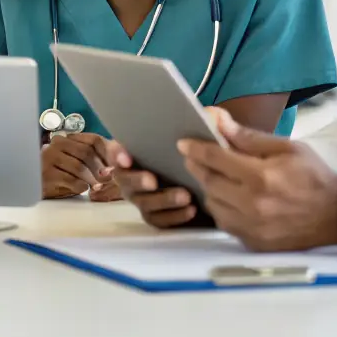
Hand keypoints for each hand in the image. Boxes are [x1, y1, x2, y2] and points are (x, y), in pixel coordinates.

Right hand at [42, 133, 117, 198]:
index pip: (93, 140)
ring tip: (97, 187)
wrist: (33, 186)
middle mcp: (56, 144)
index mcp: (67, 138)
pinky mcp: (45, 174)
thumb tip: (120, 163)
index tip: (120, 164)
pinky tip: (82, 189)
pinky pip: (70, 179)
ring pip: (78, 166)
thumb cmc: (59, 176)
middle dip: (101, 167)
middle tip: (109, 179)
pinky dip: (80, 186)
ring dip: (92, 179)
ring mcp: (49, 157)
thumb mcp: (76, 164)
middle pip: (86, 152)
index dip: (109, 152)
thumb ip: (94, 160)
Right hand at [107, 107, 234, 227]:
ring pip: (145, 204)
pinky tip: (191, 209)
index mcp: (139, 152)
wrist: (220, 185)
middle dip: (136, 180)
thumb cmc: (205, 155)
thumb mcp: (210, 137)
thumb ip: (212, 121)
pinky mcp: (160, 217)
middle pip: (124, 181)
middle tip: (152, 180)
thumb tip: (213, 115)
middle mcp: (136, 176)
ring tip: (185, 196)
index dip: (117, 154)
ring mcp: (146, 199)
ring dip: (163, 200)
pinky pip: (161, 221)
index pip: (117, 151)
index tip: (127, 157)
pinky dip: (175, 216)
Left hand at [178, 118, 336, 251]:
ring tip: (213, 176)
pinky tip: (228, 197)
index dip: (196, 148)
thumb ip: (248, 137)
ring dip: (208, 188)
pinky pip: (225, 223)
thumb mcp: (286, 147)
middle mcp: (252, 205)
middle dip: (197, 166)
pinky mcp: (253, 243)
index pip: (216, 159)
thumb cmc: (313, 176)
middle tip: (193, 156)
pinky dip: (221, 208)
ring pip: (213, 205)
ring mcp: (252, 228)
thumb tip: (217, 119)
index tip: (183, 142)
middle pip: (209, 182)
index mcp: (261, 177)